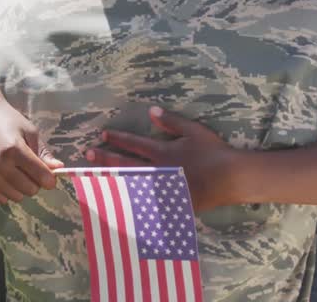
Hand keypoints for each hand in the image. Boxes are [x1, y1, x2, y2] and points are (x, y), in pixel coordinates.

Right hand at [0, 98, 63, 204]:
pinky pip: (1, 198)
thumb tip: (58, 169)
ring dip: (22, 188)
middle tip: (31, 170)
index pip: (40, 176)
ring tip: (18, 172)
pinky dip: (8, 191)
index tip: (51, 177)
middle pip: (30, 189)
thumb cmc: (9, 120)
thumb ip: (44, 153)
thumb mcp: (30, 132)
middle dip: (36, 182)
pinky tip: (7, 177)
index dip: (50, 179)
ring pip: (16, 197)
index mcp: (14, 149)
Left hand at [87, 106, 239, 211]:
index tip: (102, 135)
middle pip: (125, 164)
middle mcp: (157, 171)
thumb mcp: (193, 130)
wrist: (229, 178)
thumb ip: (171, 121)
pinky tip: (117, 200)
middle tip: (87, 154)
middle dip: (105, 158)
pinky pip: (143, 203)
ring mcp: (160, 190)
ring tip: (94, 175)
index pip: (133, 144)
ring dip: (111, 178)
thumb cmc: (213, 151)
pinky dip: (128, 201)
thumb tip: (151, 111)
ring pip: (130, 184)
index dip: (116, 139)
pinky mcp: (167, 204)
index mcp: (162, 152)